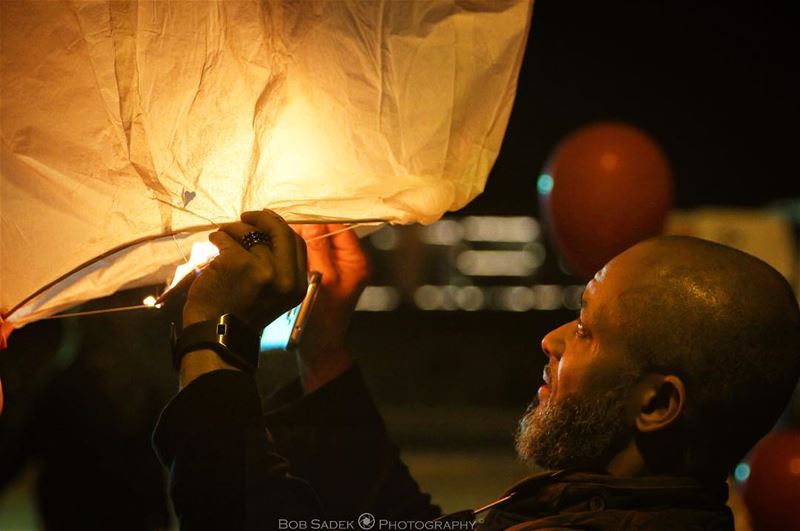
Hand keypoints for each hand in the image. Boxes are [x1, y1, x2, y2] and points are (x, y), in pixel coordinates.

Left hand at [184, 210, 307, 330]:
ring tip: (222, 235)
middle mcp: (286, 277)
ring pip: (250, 232)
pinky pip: (227, 239)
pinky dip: (218, 237)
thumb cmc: (240, 313)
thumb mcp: (273, 294)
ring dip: (233, 228)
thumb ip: (279, 267)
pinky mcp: (239, 263)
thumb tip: (271, 229)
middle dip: (261, 218)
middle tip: (245, 216)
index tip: (264, 221)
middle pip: (281, 232)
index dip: (280, 228)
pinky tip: (213, 244)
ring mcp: (264, 269)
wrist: (216, 334)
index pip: (297, 244)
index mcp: (296, 285)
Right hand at [293, 224, 369, 392]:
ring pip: (315, 240)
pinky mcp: (323, 272)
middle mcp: (350, 259)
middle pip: (326, 231)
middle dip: (304, 229)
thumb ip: (317, 250)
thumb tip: (311, 223)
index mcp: (356, 260)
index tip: (291, 220)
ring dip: (298, 238)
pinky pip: (310, 251)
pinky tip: (281, 251)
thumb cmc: (320, 321)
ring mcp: (337, 266)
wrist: (317, 348)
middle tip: (280, 230)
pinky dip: (297, 249)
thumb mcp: (320, 281)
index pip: (337, 226)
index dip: (314, 221)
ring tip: (278, 239)